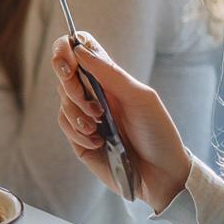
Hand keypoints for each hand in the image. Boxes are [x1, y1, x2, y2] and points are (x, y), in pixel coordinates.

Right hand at [51, 33, 189, 212]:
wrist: (161, 174)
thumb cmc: (157, 132)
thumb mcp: (140, 98)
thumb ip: (110, 73)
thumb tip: (80, 49)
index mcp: (109, 78)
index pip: (80, 51)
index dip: (66, 50)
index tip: (67, 63)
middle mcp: (94, 94)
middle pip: (64, 77)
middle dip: (72, 90)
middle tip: (95, 107)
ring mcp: (85, 116)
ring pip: (63, 104)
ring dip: (78, 115)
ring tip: (99, 128)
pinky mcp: (79, 139)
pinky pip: (65, 126)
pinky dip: (79, 133)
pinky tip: (98, 142)